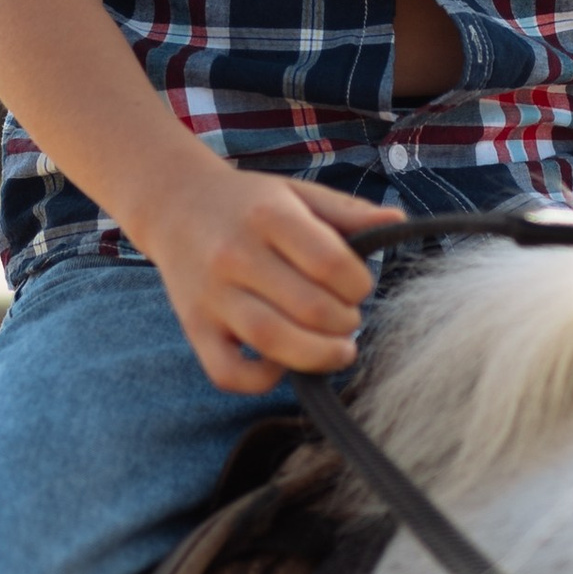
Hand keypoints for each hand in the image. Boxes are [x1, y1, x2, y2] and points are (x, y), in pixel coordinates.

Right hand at [138, 163, 405, 392]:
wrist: (174, 204)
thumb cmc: (249, 203)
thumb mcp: (298, 194)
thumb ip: (347, 212)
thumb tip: (398, 223)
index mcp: (267, 216)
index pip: (330, 263)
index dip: (359, 284)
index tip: (359, 285)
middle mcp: (235, 255)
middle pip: (308, 308)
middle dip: (345, 322)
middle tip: (347, 318)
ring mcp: (212, 296)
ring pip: (272, 342)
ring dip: (318, 355)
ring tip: (337, 350)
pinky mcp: (195, 329)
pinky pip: (229, 373)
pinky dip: (263, 380)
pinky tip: (283, 361)